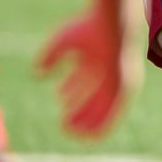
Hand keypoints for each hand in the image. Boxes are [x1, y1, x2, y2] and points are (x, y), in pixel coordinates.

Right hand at [38, 10, 140, 136]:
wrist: (115, 28)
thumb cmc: (91, 28)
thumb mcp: (64, 41)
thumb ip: (50, 57)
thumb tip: (37, 75)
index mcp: (96, 59)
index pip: (84, 80)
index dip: (72, 90)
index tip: (60, 100)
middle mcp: (108, 73)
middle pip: (93, 96)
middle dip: (77, 110)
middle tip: (62, 122)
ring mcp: (117, 81)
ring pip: (101, 108)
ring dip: (86, 121)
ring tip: (69, 130)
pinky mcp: (124, 89)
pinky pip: (112, 113)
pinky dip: (99, 124)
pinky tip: (86, 133)